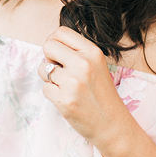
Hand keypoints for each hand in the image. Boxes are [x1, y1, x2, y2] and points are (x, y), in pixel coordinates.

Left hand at [37, 26, 128, 145]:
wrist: (112, 124)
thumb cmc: (102, 94)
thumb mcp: (97, 66)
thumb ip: (78, 53)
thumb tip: (50, 44)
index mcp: (93, 52)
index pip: (61, 32)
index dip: (55, 42)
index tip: (59, 53)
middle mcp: (83, 64)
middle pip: (48, 46)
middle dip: (49, 57)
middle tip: (60, 70)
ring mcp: (73, 82)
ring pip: (43, 69)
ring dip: (50, 78)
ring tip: (67, 87)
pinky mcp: (64, 100)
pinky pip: (45, 88)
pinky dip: (52, 93)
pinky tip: (67, 98)